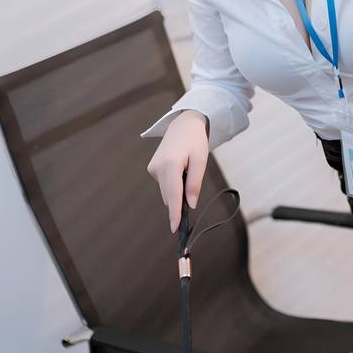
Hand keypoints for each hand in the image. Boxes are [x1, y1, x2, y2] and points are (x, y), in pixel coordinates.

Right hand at [146, 110, 209, 232]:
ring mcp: (153, 168)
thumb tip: (189, 205)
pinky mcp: (152, 168)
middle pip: (170, 195)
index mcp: (170, 164)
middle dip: (180, 200)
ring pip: (167, 191)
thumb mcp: (200, 161)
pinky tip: (179, 168)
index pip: (173, 195)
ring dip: (177, 189)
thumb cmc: (195, 141)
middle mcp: (158, 168)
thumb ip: (194, 183)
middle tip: (192, 191)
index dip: (175, 213)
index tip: (175, 228)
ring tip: (187, 170)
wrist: (183, 124)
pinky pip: (165, 184)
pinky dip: (173, 183)